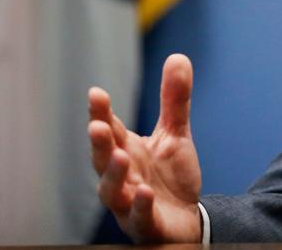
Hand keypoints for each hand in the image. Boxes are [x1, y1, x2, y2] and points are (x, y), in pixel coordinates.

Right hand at [88, 54, 202, 242]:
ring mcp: (130, 203)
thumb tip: (178, 57)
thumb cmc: (170, 177)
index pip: (110, 130)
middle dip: (99, 143)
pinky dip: (140, 206)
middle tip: (97, 126)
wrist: (185, 219)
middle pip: (103, 159)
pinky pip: (140, 218)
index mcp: (126, 151)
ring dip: (114, 175)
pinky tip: (145, 192)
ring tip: (120, 156)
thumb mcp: (176, 134)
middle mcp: (122, 176)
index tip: (96, 93)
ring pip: (113, 191)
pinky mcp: (146, 225)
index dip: (101, 113)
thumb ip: (174, 101)